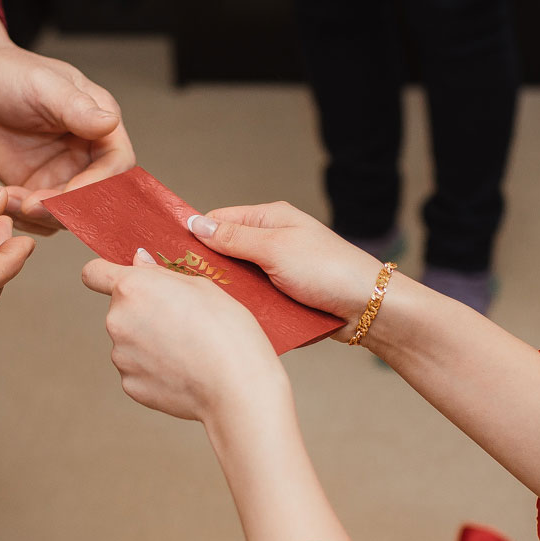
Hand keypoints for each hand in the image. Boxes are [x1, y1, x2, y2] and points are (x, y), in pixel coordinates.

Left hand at [0, 7, 135, 236]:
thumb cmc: (11, 73)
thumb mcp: (44, 86)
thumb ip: (77, 107)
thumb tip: (110, 122)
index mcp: (100, 126)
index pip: (117, 165)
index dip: (99, 184)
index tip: (70, 192)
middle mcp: (87, 155)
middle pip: (96, 197)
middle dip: (69, 208)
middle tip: (34, 204)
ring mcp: (63, 176)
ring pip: (68, 214)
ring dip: (43, 216)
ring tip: (11, 200)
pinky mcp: (37, 189)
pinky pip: (40, 217)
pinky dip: (25, 218)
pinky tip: (3, 201)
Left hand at [81, 250, 284, 422]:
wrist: (237, 385)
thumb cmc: (227, 330)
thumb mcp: (201, 286)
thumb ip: (161, 274)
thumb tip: (138, 263)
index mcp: (132, 288)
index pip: (94, 273)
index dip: (105, 274)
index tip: (122, 280)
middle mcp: (116, 320)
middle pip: (120, 309)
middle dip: (142, 311)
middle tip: (181, 320)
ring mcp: (121, 356)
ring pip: (129, 341)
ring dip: (149, 341)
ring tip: (188, 349)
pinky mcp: (130, 385)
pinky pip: (138, 369)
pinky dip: (155, 368)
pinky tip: (184, 370)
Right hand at [184, 203, 385, 336]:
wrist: (370, 308)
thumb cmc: (328, 270)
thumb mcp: (275, 249)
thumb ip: (234, 239)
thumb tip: (195, 224)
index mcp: (270, 220)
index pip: (219, 221)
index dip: (195, 235)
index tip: (170, 253)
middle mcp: (272, 243)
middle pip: (224, 254)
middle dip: (208, 270)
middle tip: (184, 286)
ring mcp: (277, 272)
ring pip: (237, 282)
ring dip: (228, 294)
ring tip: (207, 306)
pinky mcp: (283, 299)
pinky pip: (254, 303)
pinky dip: (246, 310)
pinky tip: (232, 321)